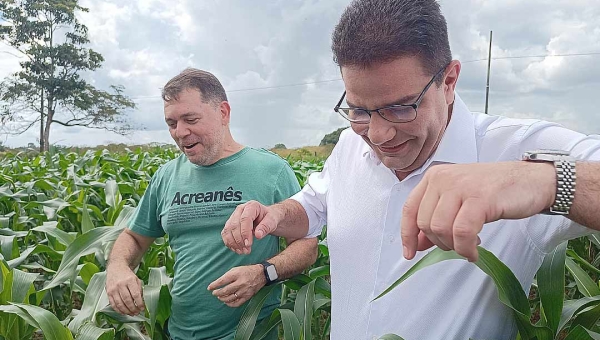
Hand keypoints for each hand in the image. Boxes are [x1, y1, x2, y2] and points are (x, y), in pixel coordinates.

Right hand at [106, 264, 144, 315]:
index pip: (135, 294)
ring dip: (126, 311)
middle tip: (137, 313)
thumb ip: (139, 290)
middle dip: (133, 308)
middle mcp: (121, 285)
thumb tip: (141, 302)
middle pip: (127, 300)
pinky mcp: (108, 293)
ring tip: (131, 314)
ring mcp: (113, 289)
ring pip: (119, 304)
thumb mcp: (136, 280)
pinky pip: (113, 304)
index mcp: (130, 280)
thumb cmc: (127, 275)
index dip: (139, 303)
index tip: (142, 308)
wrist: (116, 268)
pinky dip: (118, 310)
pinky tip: (123, 312)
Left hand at [207, 264, 266, 307]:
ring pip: (230, 298)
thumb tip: (218, 283)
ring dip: (223, 298)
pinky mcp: (248, 296)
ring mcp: (244, 291)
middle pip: (225, 291)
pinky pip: (237, 303)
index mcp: (236, 274)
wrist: (261, 274)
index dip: (214, 285)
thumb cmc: (247, 271)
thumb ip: (228, 276)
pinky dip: (230, 304)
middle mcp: (240, 283)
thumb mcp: (236, 269)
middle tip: (214, 293)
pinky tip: (227, 302)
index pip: (222, 281)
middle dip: (218, 293)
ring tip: (220, 297)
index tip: (209, 288)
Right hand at [222, 200, 279, 254]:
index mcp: (251, 206)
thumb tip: (258, 235)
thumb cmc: (270, 218)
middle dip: (239, 240)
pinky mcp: (230, 224)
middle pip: (234, 225)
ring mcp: (234, 216)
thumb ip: (266, 227)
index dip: (245, 232)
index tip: (248, 244)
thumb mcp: (273, 221)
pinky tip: (237, 250)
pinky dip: (229, 243)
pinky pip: (225, 234)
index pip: (245, 219)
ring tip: (243, 251)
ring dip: (233, 243)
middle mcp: (240, 209)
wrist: (267, 218)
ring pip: (228, 230)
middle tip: (247, 251)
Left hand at [401, 161, 554, 261]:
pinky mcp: (479, 198)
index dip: (408, 235)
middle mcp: (443, 178)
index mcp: (434, 177)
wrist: (532, 181)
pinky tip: (474, 251)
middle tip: (457, 245)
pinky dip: (466, 248)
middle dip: (438, 242)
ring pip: (440, 228)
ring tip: (468, 247)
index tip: (410, 254)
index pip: (409, 209)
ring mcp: (461, 186)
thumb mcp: (458, 200)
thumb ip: (437, 218)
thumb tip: (417, 244)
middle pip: (425, 222)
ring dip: (453, 246)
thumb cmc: (495, 192)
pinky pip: (462, 232)